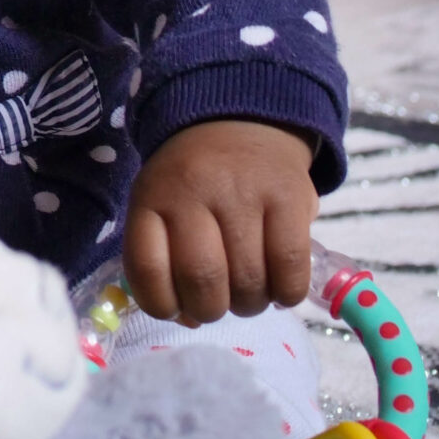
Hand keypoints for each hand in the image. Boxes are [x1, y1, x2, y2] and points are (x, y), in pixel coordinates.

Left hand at [124, 119, 315, 321]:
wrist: (238, 119)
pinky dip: (285, 293)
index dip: (162, 305)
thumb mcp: (161, 201)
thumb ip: (163, 257)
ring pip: (249, 282)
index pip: (147, 269)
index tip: (177, 308)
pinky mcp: (289, 197)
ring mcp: (244, 193)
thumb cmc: (194, 178)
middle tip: (219, 302)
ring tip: (249, 291)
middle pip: (203, 281)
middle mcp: (195, 191)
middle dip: (211, 310)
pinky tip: (279, 286)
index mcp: (153, 196)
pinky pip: (290, 269)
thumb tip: (185, 319)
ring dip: (250, 304)